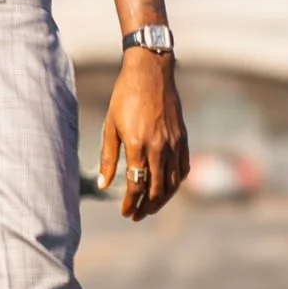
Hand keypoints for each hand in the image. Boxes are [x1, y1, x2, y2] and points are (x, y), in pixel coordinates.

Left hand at [99, 51, 187, 221]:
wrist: (150, 72)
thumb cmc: (125, 96)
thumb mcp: (110, 126)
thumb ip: (108, 157)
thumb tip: (103, 185)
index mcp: (137, 145)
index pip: (136, 186)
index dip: (130, 203)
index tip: (125, 212)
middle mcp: (159, 148)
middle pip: (155, 190)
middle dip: (146, 207)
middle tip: (137, 216)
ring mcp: (174, 143)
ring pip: (172, 183)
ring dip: (162, 200)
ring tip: (151, 208)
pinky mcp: (183, 138)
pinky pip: (183, 168)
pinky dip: (177, 183)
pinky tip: (168, 188)